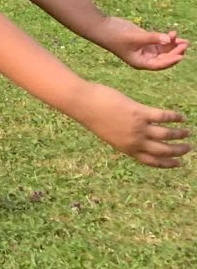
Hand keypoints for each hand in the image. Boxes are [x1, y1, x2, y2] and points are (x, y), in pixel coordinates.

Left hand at [74, 83, 189, 167]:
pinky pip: (163, 117)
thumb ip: (123, 137)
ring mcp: (138, 127)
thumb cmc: (93, 115)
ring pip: (166, 134)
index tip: (179, 163)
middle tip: (188, 148)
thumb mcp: (109, 133)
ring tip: (187, 132)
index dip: (167, 164)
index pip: (152, 161)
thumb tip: (136, 135)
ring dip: (179, 134)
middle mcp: (135, 141)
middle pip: (163, 150)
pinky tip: (181, 117)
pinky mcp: (140, 112)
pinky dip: (175, 117)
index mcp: (127, 148)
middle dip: (178, 151)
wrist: (83, 104)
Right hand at [96, 16, 187, 70]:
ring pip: (164, 49)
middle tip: (185, 44)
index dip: (171, 60)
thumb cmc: (115, 35)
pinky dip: (167, 38)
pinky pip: (160, 42)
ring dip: (173, 44)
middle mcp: (144, 58)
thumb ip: (153, 38)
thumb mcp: (135, 37)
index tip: (181, 55)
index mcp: (140, 62)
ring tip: (182, 38)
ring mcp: (145, 49)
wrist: (102, 26)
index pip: (160, 64)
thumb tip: (168, 39)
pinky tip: (173, 33)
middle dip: (175, 51)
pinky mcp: (144, 40)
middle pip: (164, 57)